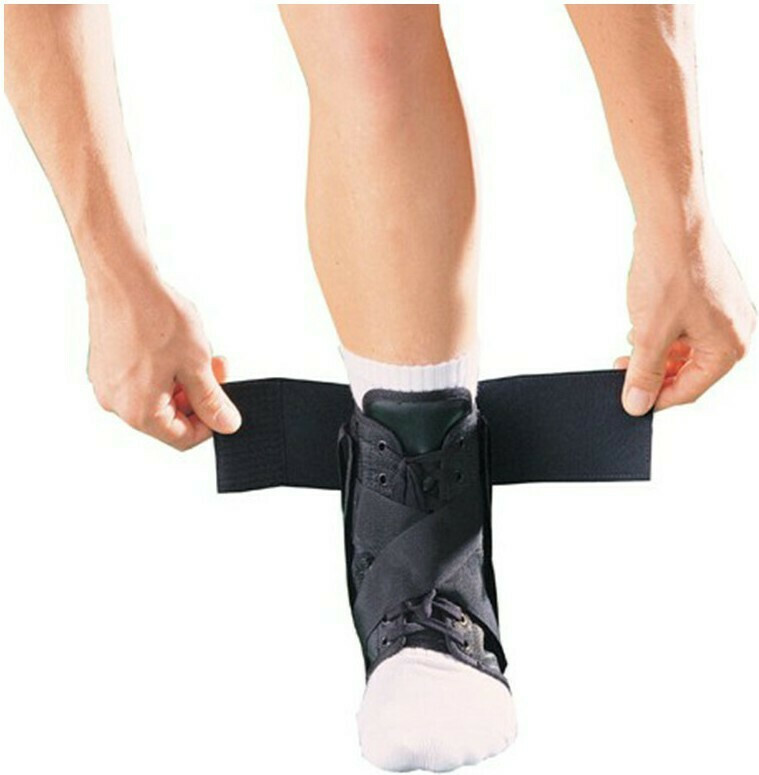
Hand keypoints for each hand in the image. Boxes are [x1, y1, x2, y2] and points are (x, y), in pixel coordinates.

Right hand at [85, 267, 241, 448]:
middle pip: (169, 418)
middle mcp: (116, 403)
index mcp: (138, 412)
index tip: (224, 404)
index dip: (210, 424)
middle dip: (198, 396)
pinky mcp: (105, 365)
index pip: (182, 439)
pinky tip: (176, 346)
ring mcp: (108, 383)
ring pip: (157, 396)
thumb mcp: (196, 364)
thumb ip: (212, 400)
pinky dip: (164, 369)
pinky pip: (142, 379)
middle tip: (217, 369)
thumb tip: (226, 424)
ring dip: (184, 381)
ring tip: (198, 352)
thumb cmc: (154, 315)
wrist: (122, 277)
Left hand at [615, 215, 755, 414]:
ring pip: (686, 347)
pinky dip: (664, 331)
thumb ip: (643, 373)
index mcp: (729, 346)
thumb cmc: (670, 272)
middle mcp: (735, 329)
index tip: (632, 402)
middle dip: (654, 372)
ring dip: (656, 352)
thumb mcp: (650, 334)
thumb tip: (636, 404)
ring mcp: (724, 309)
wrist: (673, 221)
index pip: (691, 389)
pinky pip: (687, 325)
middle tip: (624, 373)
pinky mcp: (711, 293)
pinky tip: (641, 327)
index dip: (657, 398)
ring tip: (630, 348)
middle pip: (690, 369)